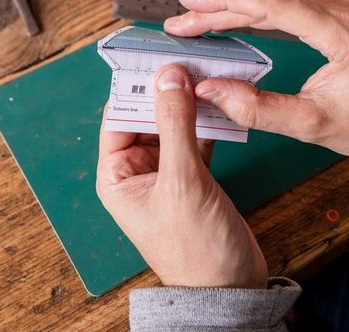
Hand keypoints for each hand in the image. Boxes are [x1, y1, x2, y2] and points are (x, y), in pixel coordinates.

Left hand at [96, 64, 267, 287]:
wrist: (231, 288)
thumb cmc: (195, 250)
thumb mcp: (182, 182)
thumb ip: (175, 126)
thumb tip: (169, 78)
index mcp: (117, 177)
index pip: (118, 118)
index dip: (136, 88)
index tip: (157, 59)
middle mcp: (138, 173)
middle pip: (147, 117)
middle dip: (167, 92)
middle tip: (189, 62)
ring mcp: (167, 174)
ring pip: (174, 125)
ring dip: (190, 104)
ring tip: (208, 76)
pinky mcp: (194, 177)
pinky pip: (196, 138)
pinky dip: (208, 122)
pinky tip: (222, 104)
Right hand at [165, 0, 348, 167]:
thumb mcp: (316, 125)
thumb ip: (258, 110)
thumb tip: (212, 92)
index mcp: (342, 31)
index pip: (270, 3)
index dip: (223, 2)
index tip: (189, 5)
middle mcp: (344, 7)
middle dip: (219, 4)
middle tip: (183, 17)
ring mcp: (345, 3)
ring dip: (236, 0)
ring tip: (200, 14)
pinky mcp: (342, 8)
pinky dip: (258, 2)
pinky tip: (237, 11)